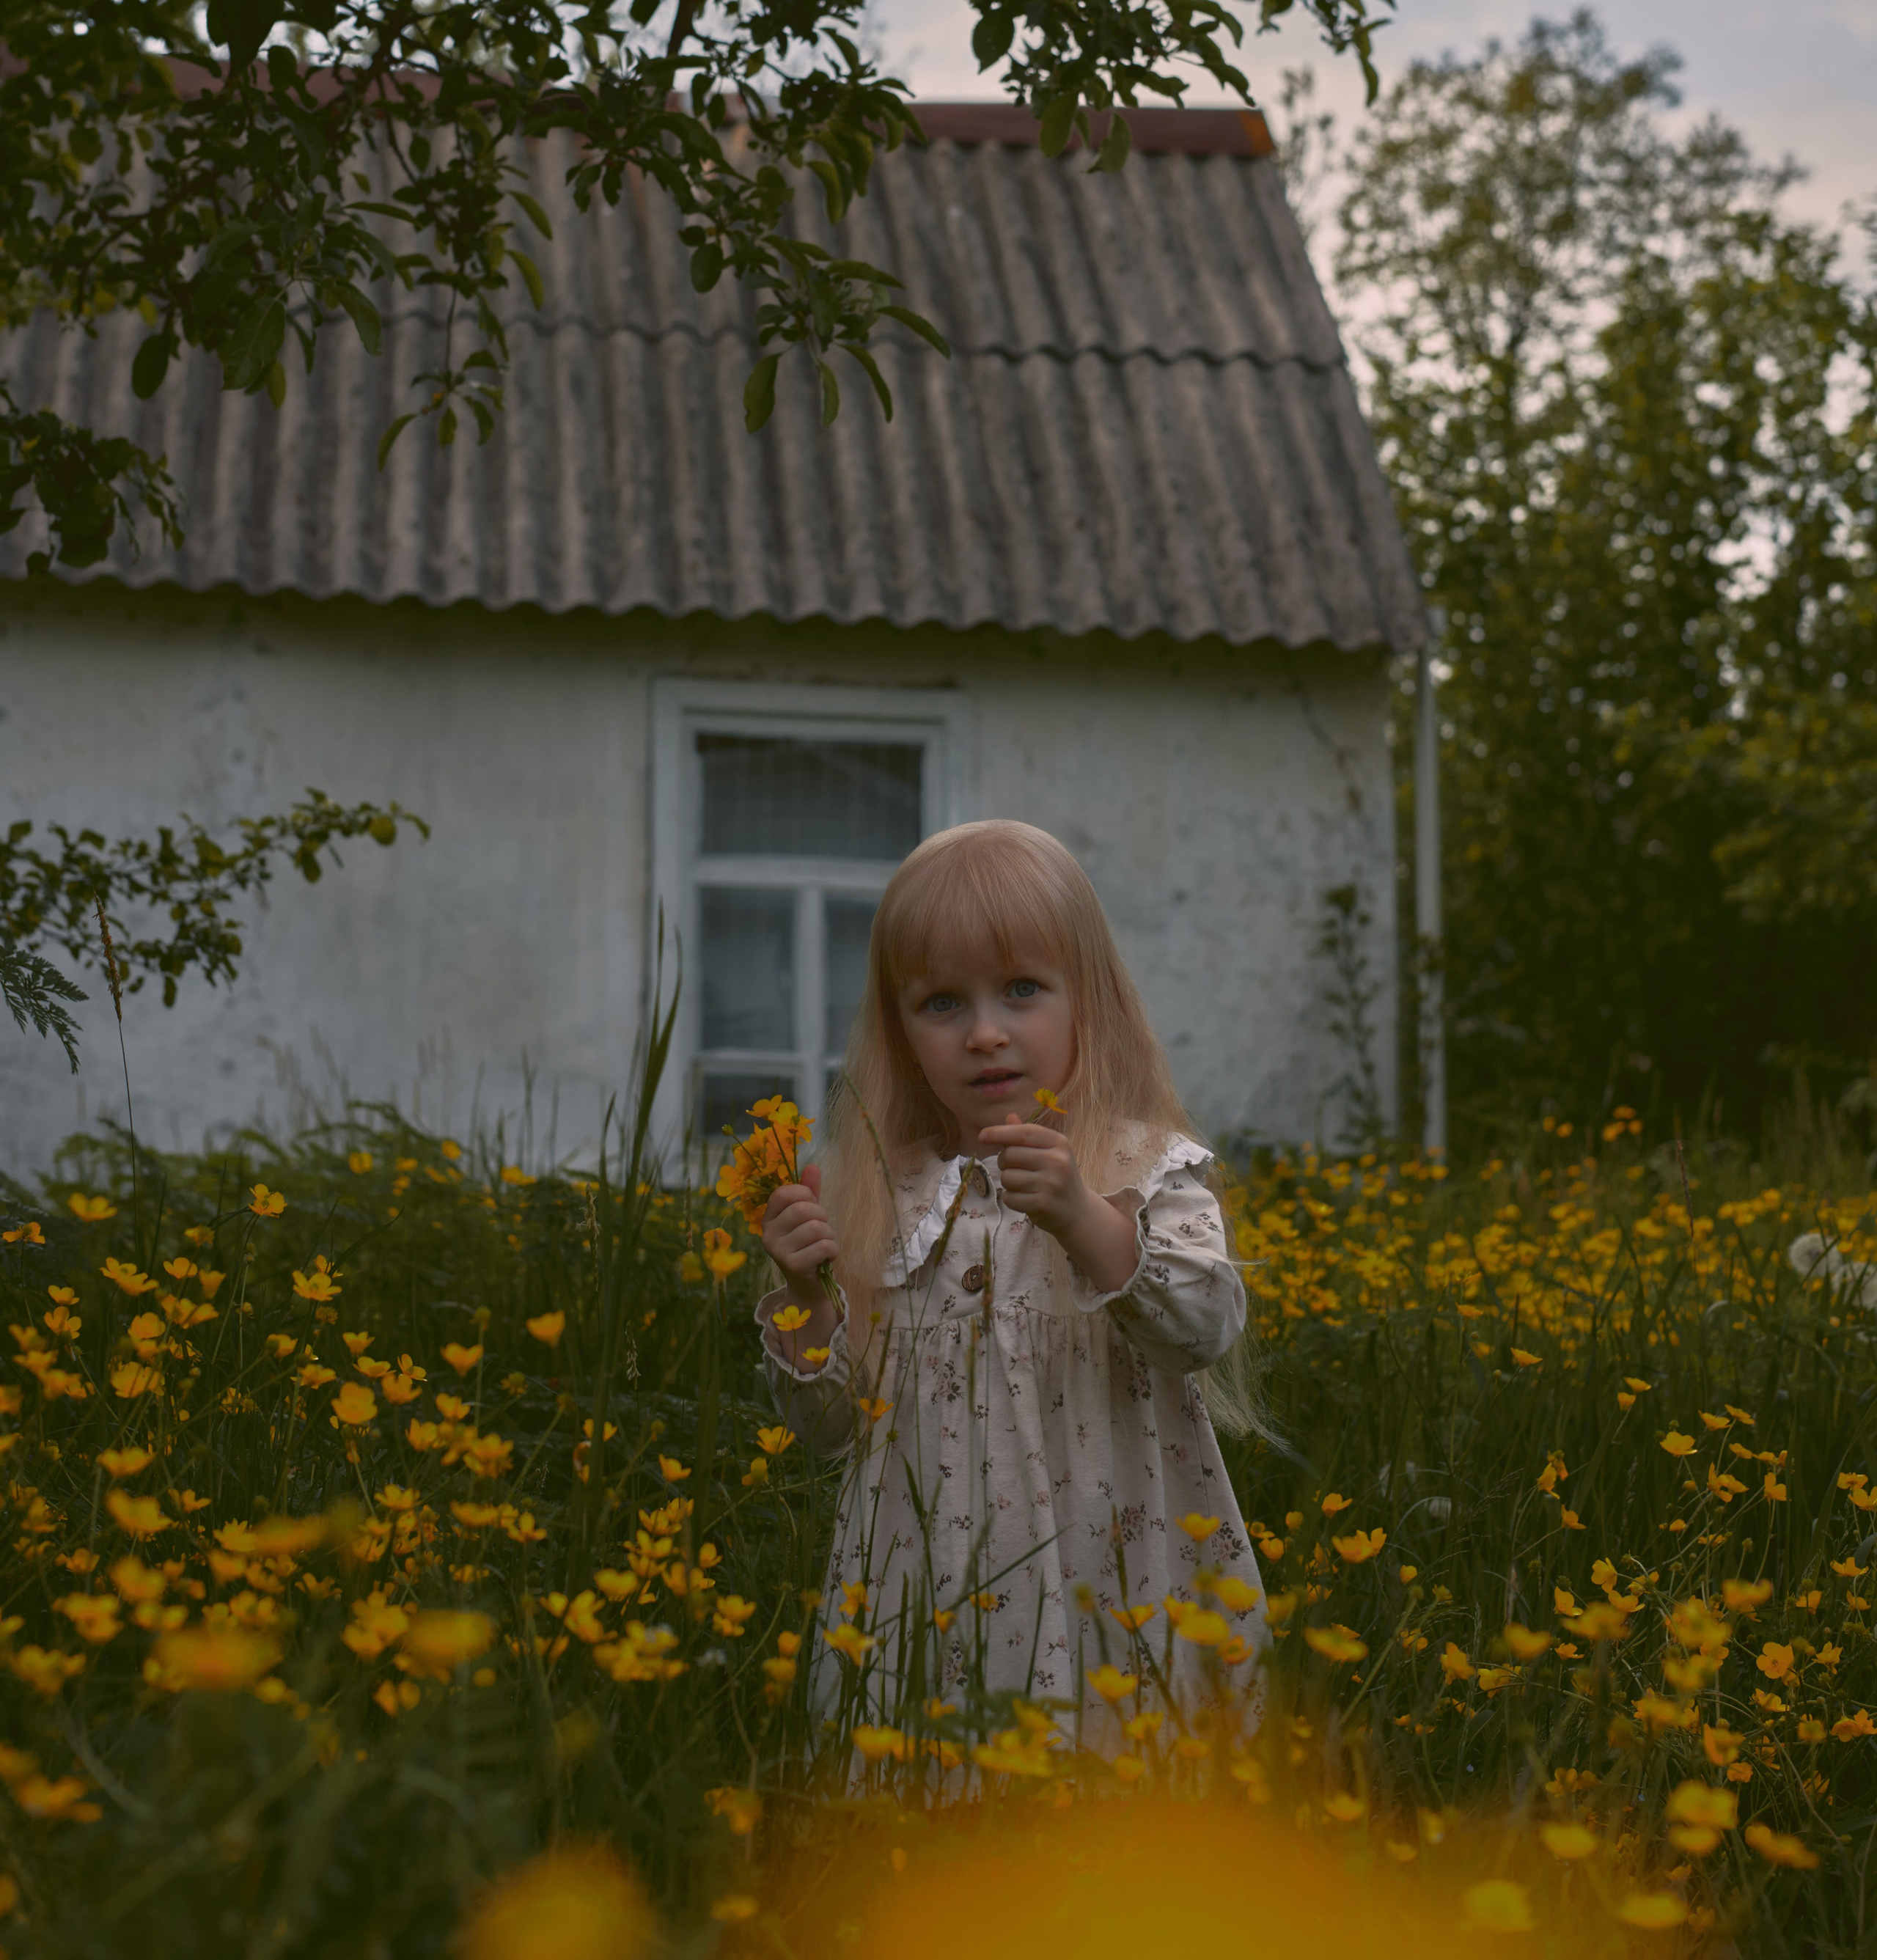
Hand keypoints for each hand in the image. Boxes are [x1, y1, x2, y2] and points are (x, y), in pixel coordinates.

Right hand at [761, 1163, 838, 1304]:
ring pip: (816, 1228)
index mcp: (769, 1218)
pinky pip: (823, 1246)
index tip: (811, 1204)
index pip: (783, 1193)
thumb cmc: (808, 1244)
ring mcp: (778, 1251)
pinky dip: (833, 1250)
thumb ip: (809, 1191)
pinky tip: (827, 1257)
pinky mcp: (793, 1266)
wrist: (808, 1284)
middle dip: (822, 1216)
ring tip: (825, 1243)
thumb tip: (813, 1166)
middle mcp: (768, 1234)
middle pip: (803, 1209)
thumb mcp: (808, 1215)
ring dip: (829, 1234)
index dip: (804, 1193)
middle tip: (822, 1228)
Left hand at [978, 1115, 1088, 1239]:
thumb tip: (1009, 1116)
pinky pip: (1009, 1198)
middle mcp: (1057, 1161)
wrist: (1077, 1210)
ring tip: (1025, 1186)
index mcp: (1059, 1142)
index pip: (1023, 1133)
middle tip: (1017, 1169)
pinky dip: (1012, 1199)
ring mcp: (1051, 1184)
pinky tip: (1026, 1199)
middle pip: (1009, 1155)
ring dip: (1008, 1183)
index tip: (982, 1135)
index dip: (999, 1132)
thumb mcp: (1049, 1151)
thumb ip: (1027, 1135)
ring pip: (1007, 1178)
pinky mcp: (1042, 1204)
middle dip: (1004, 1162)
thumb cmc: (1057, 1176)